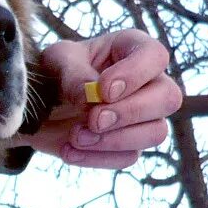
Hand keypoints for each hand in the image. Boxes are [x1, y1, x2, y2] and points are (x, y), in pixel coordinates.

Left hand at [23, 29, 182, 169]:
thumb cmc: (53, 72)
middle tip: (93, 120)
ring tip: (75, 136)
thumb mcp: (56, 62)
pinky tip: (69, 150)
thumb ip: (73, 74)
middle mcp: (148, 82)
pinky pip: (128, 158)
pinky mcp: (129, 145)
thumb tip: (90, 97)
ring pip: (156, 133)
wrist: (40, 107)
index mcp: (132, 49)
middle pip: (168, 99)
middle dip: (129, 113)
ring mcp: (143, 117)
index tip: (103, 90)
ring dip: (115, 140)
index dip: (135, 75)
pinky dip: (97, 158)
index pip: (155, 57)